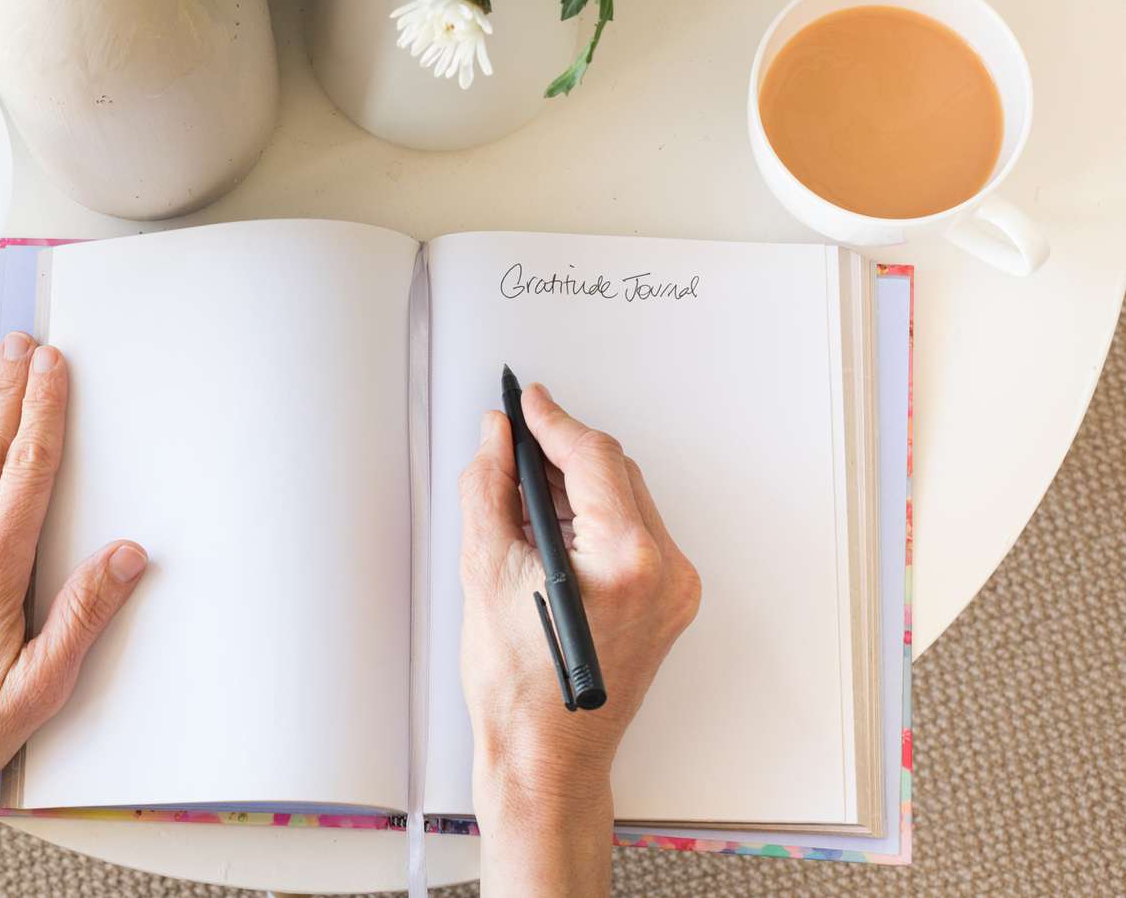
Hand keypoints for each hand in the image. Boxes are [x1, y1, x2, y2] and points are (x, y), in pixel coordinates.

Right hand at [458, 384, 698, 897]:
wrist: (546, 759)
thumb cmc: (519, 690)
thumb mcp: (486, 570)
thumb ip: (489, 488)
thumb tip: (497, 439)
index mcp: (628, 559)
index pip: (593, 458)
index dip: (553, 421)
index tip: (526, 401)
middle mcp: (666, 572)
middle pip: (616, 474)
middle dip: (563, 452)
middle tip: (515, 440)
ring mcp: (674, 591)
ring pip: (626, 501)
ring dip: (577, 485)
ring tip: (524, 486)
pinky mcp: (668, 604)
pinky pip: (633, 534)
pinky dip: (593, 518)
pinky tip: (552, 523)